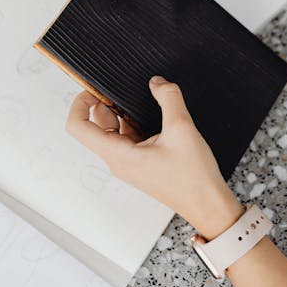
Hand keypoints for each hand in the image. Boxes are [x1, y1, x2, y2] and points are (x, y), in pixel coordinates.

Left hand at [66, 76, 243, 239]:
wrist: (208, 205)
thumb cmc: (193, 178)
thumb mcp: (182, 128)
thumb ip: (168, 97)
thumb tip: (157, 82)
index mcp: (118, 154)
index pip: (78, 127)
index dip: (80, 104)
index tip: (95, 89)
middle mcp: (118, 160)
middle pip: (96, 125)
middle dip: (107, 103)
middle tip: (127, 89)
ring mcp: (128, 162)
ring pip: (114, 130)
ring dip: (124, 112)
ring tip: (146, 100)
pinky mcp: (140, 162)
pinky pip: (129, 137)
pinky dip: (136, 122)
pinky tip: (155, 115)